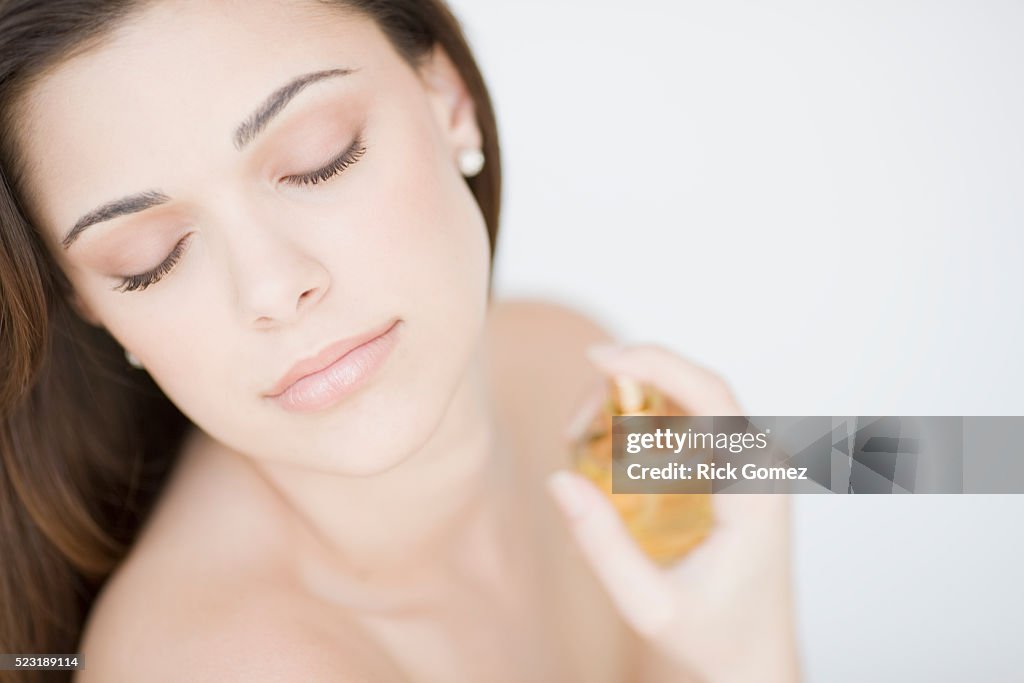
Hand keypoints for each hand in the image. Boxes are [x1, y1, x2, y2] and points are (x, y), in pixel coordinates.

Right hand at [547, 343, 800, 682]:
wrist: (756, 664)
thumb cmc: (714, 641)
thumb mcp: (648, 605)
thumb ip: (602, 546)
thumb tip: (558, 479)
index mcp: (755, 491)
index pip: (712, 397)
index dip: (656, 363)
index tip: (598, 357)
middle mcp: (762, 468)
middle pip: (698, 389)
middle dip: (632, 380)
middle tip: (573, 421)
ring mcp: (753, 468)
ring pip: (694, 401)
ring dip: (638, 399)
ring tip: (583, 434)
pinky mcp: (738, 474)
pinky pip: (695, 424)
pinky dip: (650, 419)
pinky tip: (612, 444)